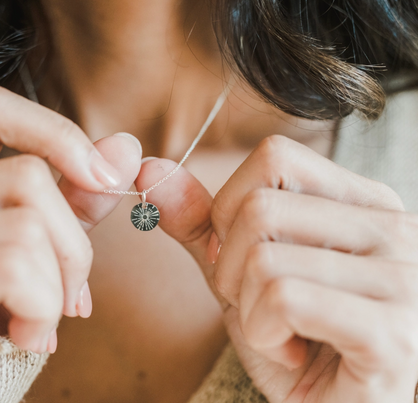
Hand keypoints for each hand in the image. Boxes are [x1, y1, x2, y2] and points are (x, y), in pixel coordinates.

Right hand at [0, 86, 141, 352]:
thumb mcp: (34, 244)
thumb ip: (76, 195)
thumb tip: (125, 146)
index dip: (59, 136)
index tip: (105, 178)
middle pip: (28, 178)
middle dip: (74, 245)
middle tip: (71, 293)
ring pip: (26, 229)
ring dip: (57, 288)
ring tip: (40, 320)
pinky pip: (12, 270)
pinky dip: (41, 309)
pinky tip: (26, 337)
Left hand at [135, 135, 417, 401]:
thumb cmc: (293, 336)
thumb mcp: (239, 270)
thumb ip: (200, 222)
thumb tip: (150, 169)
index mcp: (363, 201)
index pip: (274, 156)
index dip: (230, 208)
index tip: (239, 258)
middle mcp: (394, 228)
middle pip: (260, 208)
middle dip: (230, 268)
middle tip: (260, 305)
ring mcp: (403, 278)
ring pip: (264, 258)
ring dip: (247, 308)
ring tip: (280, 332)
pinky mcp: (392, 332)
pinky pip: (284, 299)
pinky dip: (264, 334)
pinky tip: (293, 353)